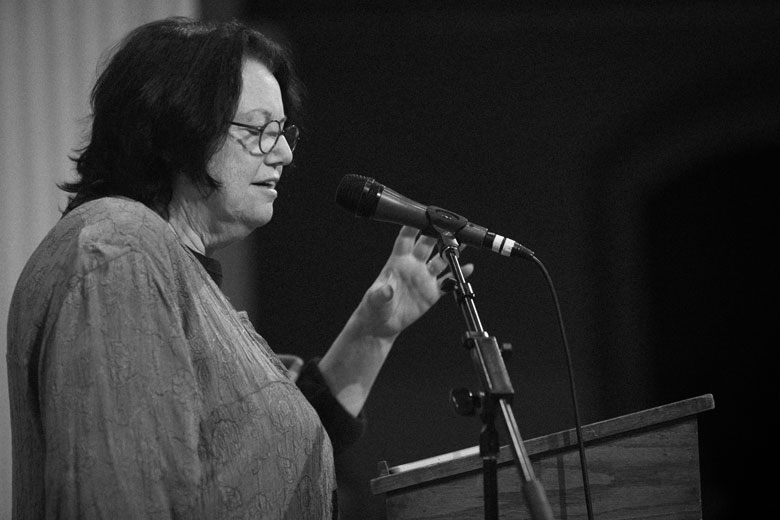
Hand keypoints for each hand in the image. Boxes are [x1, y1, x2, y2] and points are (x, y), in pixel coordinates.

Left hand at [354, 226, 474, 339]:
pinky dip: (459, 274)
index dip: (412, 226)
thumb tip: (387, 289)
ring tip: (463, 242)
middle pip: (427, 244)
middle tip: (448, 226)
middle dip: (437, 233)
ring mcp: (424, 278)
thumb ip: (382, 293)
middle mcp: (413, 266)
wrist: (382, 325)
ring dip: (452, 251)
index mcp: (398, 262)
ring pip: (441, 259)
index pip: (406, 239)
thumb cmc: (374, 307)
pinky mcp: (432, 292)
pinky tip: (467, 268)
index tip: (421, 215)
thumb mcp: (375, 299)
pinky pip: (448, 281)